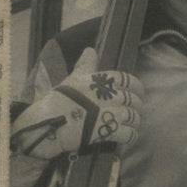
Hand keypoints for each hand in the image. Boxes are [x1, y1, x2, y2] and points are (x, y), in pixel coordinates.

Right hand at [11, 48, 143, 158]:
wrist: (47, 123)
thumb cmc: (59, 100)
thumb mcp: (72, 78)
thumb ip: (86, 65)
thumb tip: (90, 50)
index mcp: (100, 81)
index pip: (127, 80)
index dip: (137, 86)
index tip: (139, 92)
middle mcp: (107, 96)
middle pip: (133, 99)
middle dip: (137, 105)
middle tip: (135, 109)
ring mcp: (109, 114)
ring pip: (133, 116)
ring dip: (134, 120)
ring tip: (132, 123)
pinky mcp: (107, 131)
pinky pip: (129, 134)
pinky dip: (131, 136)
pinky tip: (129, 136)